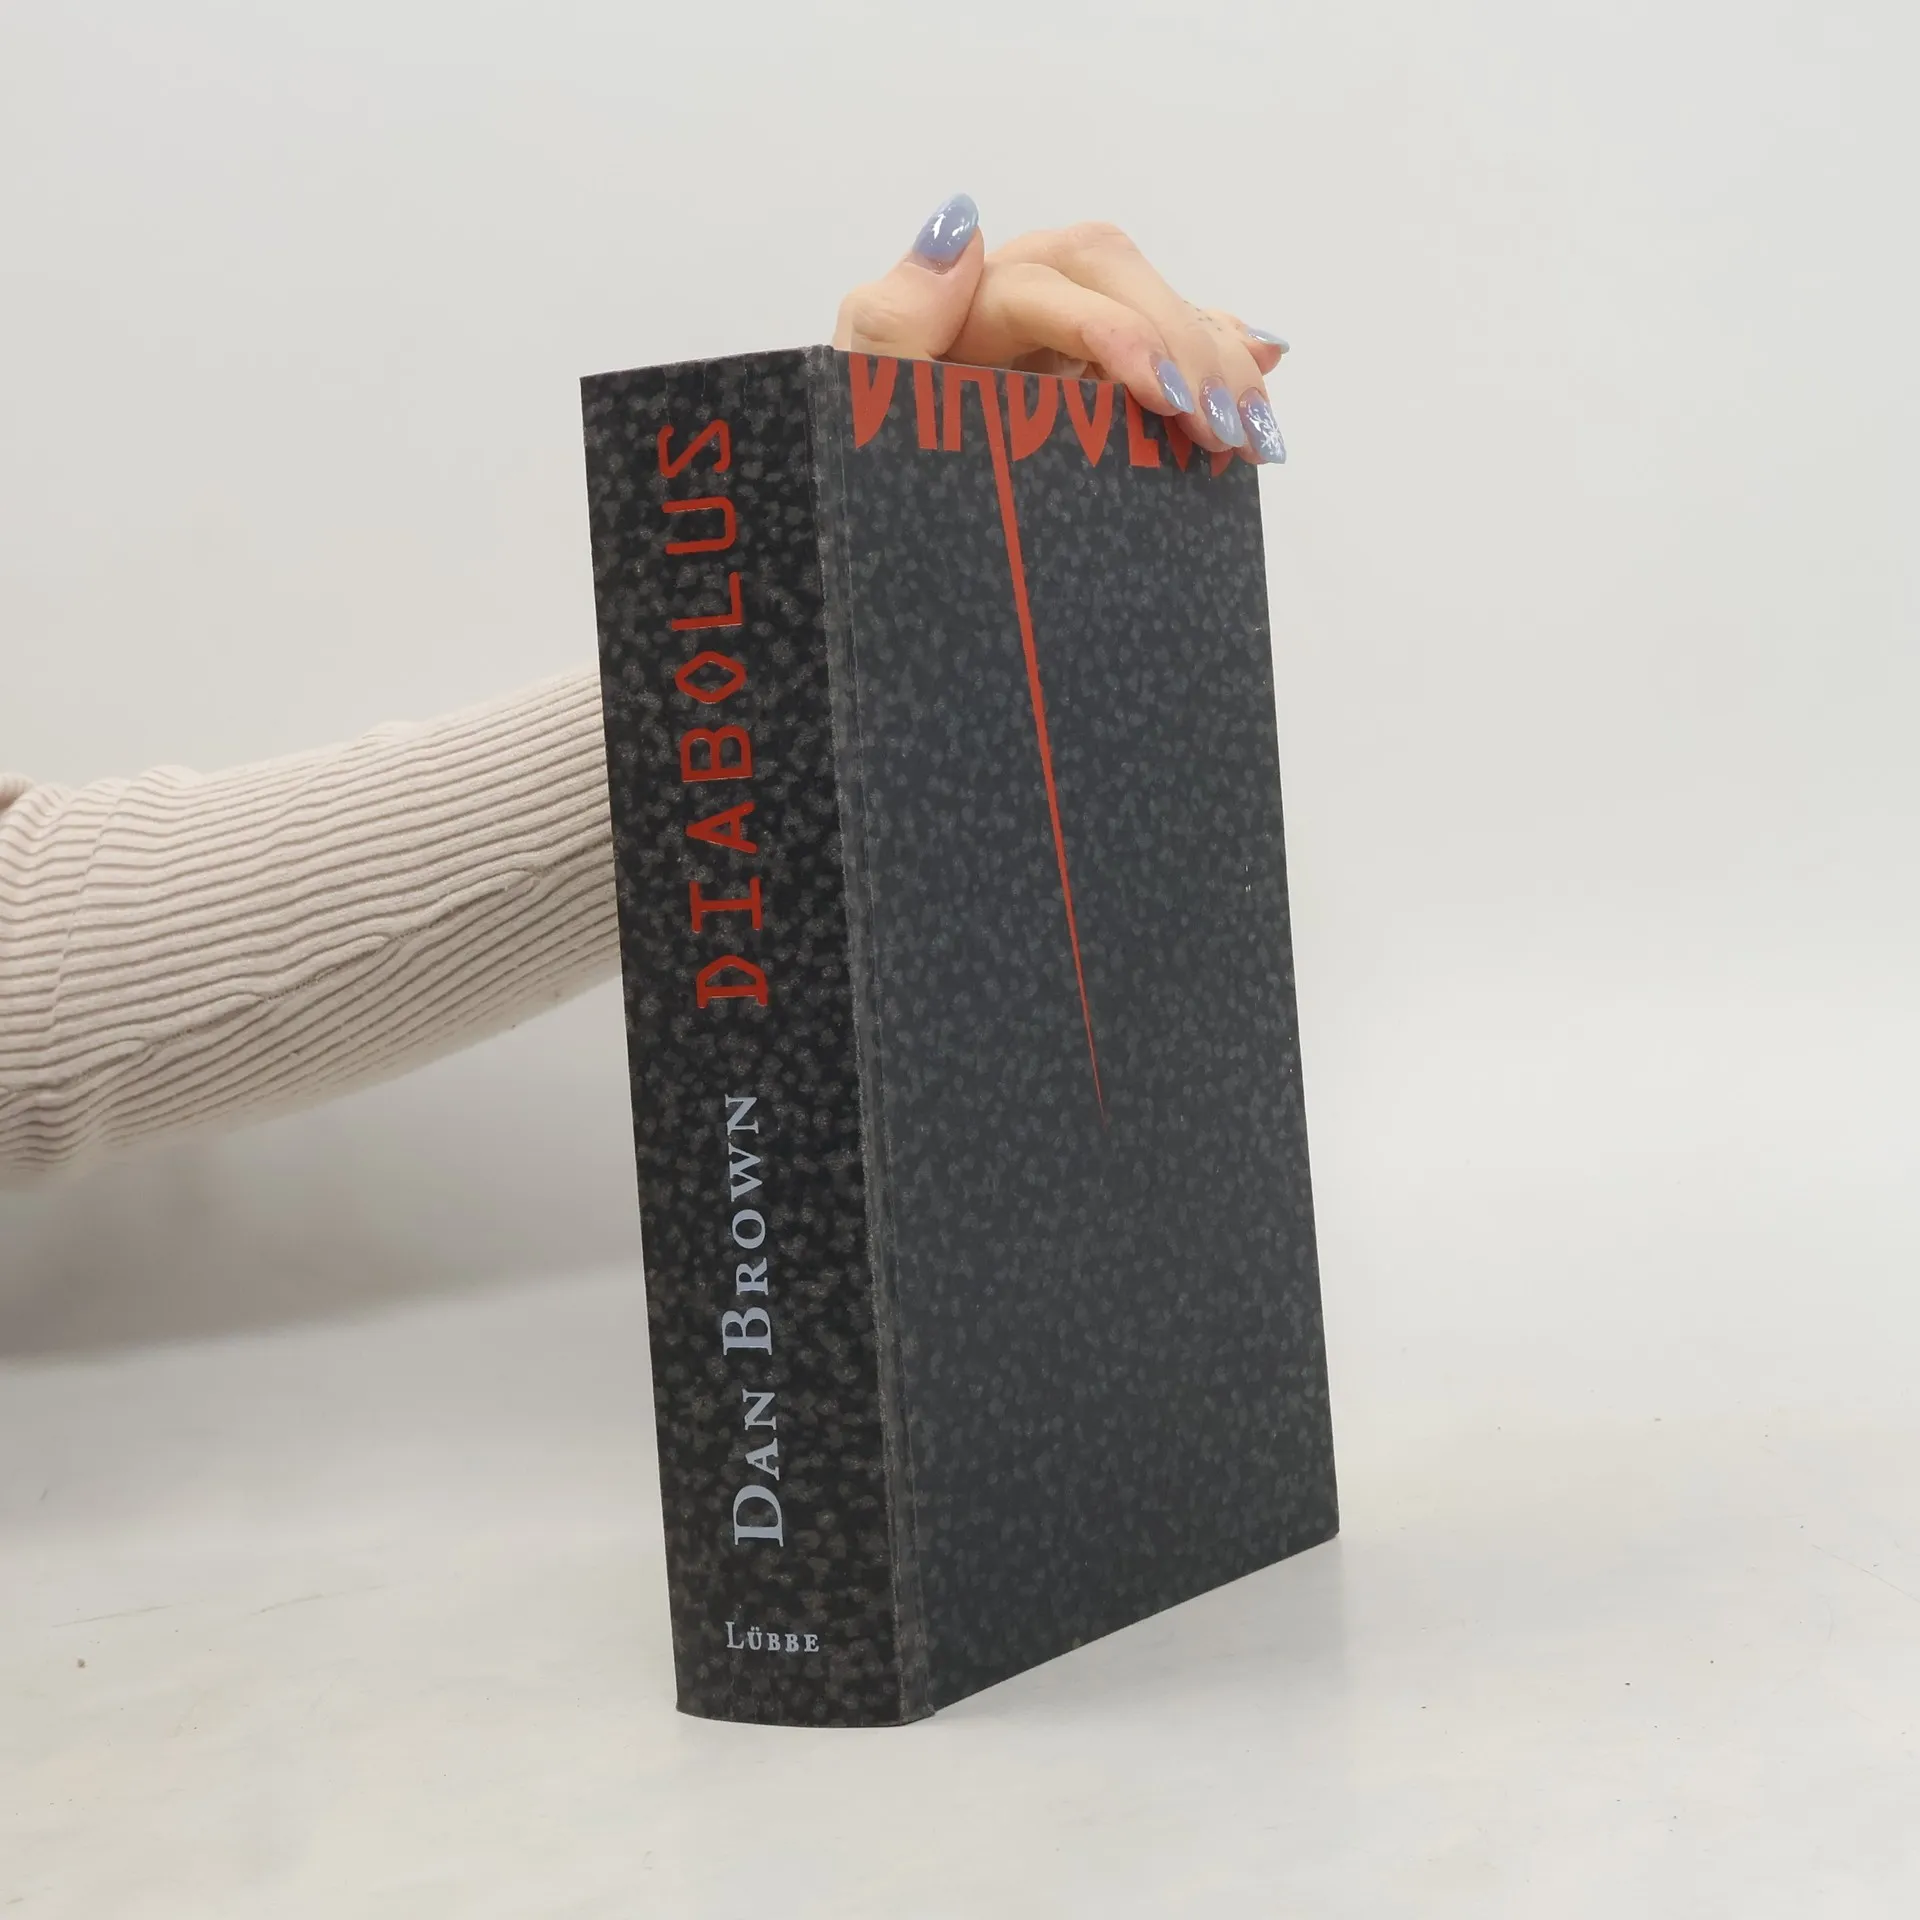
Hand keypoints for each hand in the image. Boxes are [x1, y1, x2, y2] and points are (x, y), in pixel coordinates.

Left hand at [831, 194, 1287, 463]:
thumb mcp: (861, 423)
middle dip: (1178, 340)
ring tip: (1249, 429)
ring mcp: (1057, 344)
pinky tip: (1265, 366)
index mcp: (952, 312)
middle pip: (1111, 271)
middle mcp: (1009, 309)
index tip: (1160, 394)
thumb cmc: (868, 497)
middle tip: (1218, 429)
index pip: (1048, 286)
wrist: (878, 574)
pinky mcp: (1095, 382)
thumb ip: (890, 331)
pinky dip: (1222, 349)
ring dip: (1216, 352)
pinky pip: (1168, 340)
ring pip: (1151, 301)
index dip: (1113, 328)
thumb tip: (961, 231)